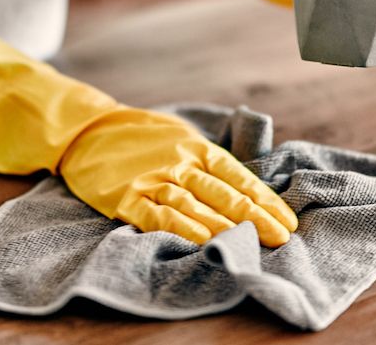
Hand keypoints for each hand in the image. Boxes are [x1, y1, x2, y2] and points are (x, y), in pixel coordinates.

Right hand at [60, 108, 297, 246]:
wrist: (88, 131)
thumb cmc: (144, 138)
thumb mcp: (183, 137)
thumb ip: (210, 161)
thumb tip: (248, 190)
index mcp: (197, 148)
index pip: (240, 177)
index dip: (265, 201)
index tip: (287, 222)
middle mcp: (179, 163)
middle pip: (224, 194)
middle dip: (256, 218)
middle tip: (280, 238)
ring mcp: (152, 180)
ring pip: (195, 206)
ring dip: (225, 227)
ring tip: (250, 244)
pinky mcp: (126, 198)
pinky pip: (157, 216)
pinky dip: (182, 229)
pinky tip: (203, 242)